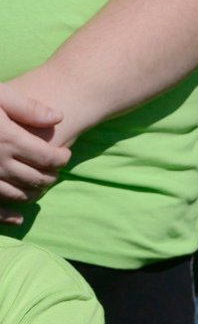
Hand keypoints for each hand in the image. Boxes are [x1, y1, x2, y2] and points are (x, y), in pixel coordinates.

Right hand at [0, 81, 69, 222]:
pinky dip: (9, 215)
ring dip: (35, 192)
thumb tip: (59, 117)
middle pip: (37, 178)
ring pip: (20, 194)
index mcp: (8, 138)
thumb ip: (26, 106)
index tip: (64, 154)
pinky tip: (18, 217)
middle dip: (51, 175)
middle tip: (54, 169)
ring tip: (40, 184)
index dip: (61, 158)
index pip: (47, 158)